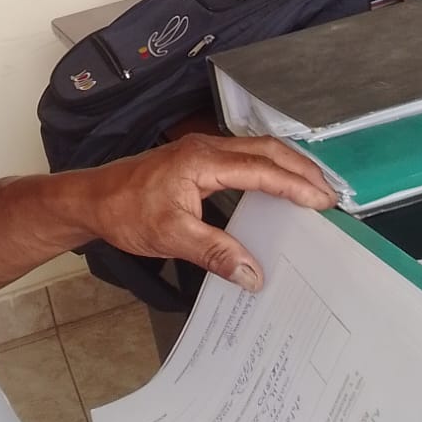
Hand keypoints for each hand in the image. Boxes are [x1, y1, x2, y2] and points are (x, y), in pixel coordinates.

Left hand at [84, 134, 335, 292]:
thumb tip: (254, 274)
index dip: (295, 184)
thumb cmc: (125, 211)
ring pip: (255, 150)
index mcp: (203, 159)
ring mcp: (201, 151)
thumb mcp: (171, 236)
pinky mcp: (196, 160)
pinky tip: (275, 188)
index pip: (261, 168)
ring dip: (286, 165)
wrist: (91, 198)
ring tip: (313, 188)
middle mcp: (206, 148)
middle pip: (266, 149)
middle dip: (301, 167)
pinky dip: (267, 169)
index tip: (323, 201)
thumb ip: (215, 253)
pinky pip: (242, 158)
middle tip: (330, 193)